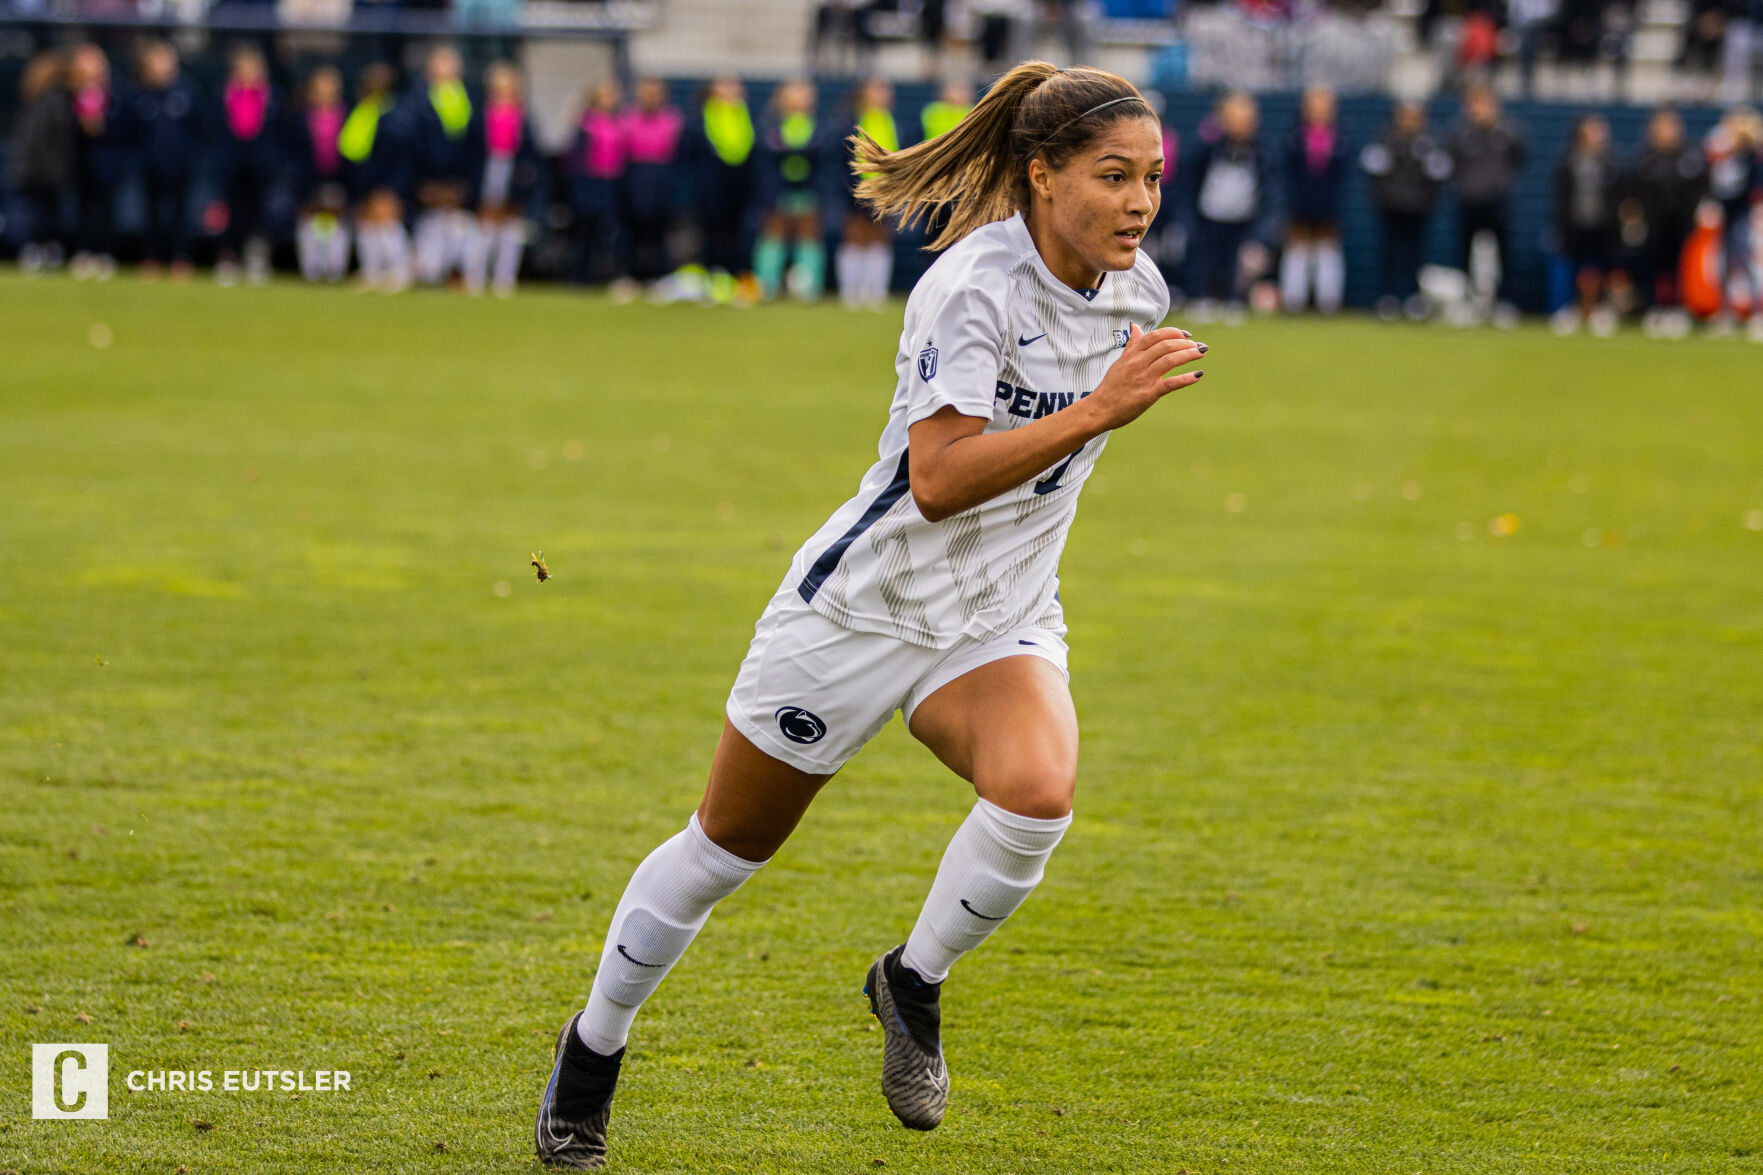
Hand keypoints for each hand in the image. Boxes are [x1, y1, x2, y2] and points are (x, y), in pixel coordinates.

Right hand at [1085, 324, 1205, 430]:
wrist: (1099, 409)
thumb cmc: (1110, 387)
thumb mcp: (1120, 362)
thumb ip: (1131, 345)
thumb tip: (1135, 326)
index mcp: (1132, 355)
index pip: (1155, 336)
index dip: (1174, 332)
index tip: (1186, 335)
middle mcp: (1138, 364)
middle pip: (1165, 345)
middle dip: (1185, 343)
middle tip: (1198, 346)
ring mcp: (1143, 378)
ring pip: (1169, 360)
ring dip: (1188, 354)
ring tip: (1201, 353)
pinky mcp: (1148, 394)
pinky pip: (1170, 383)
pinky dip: (1186, 378)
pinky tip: (1197, 375)